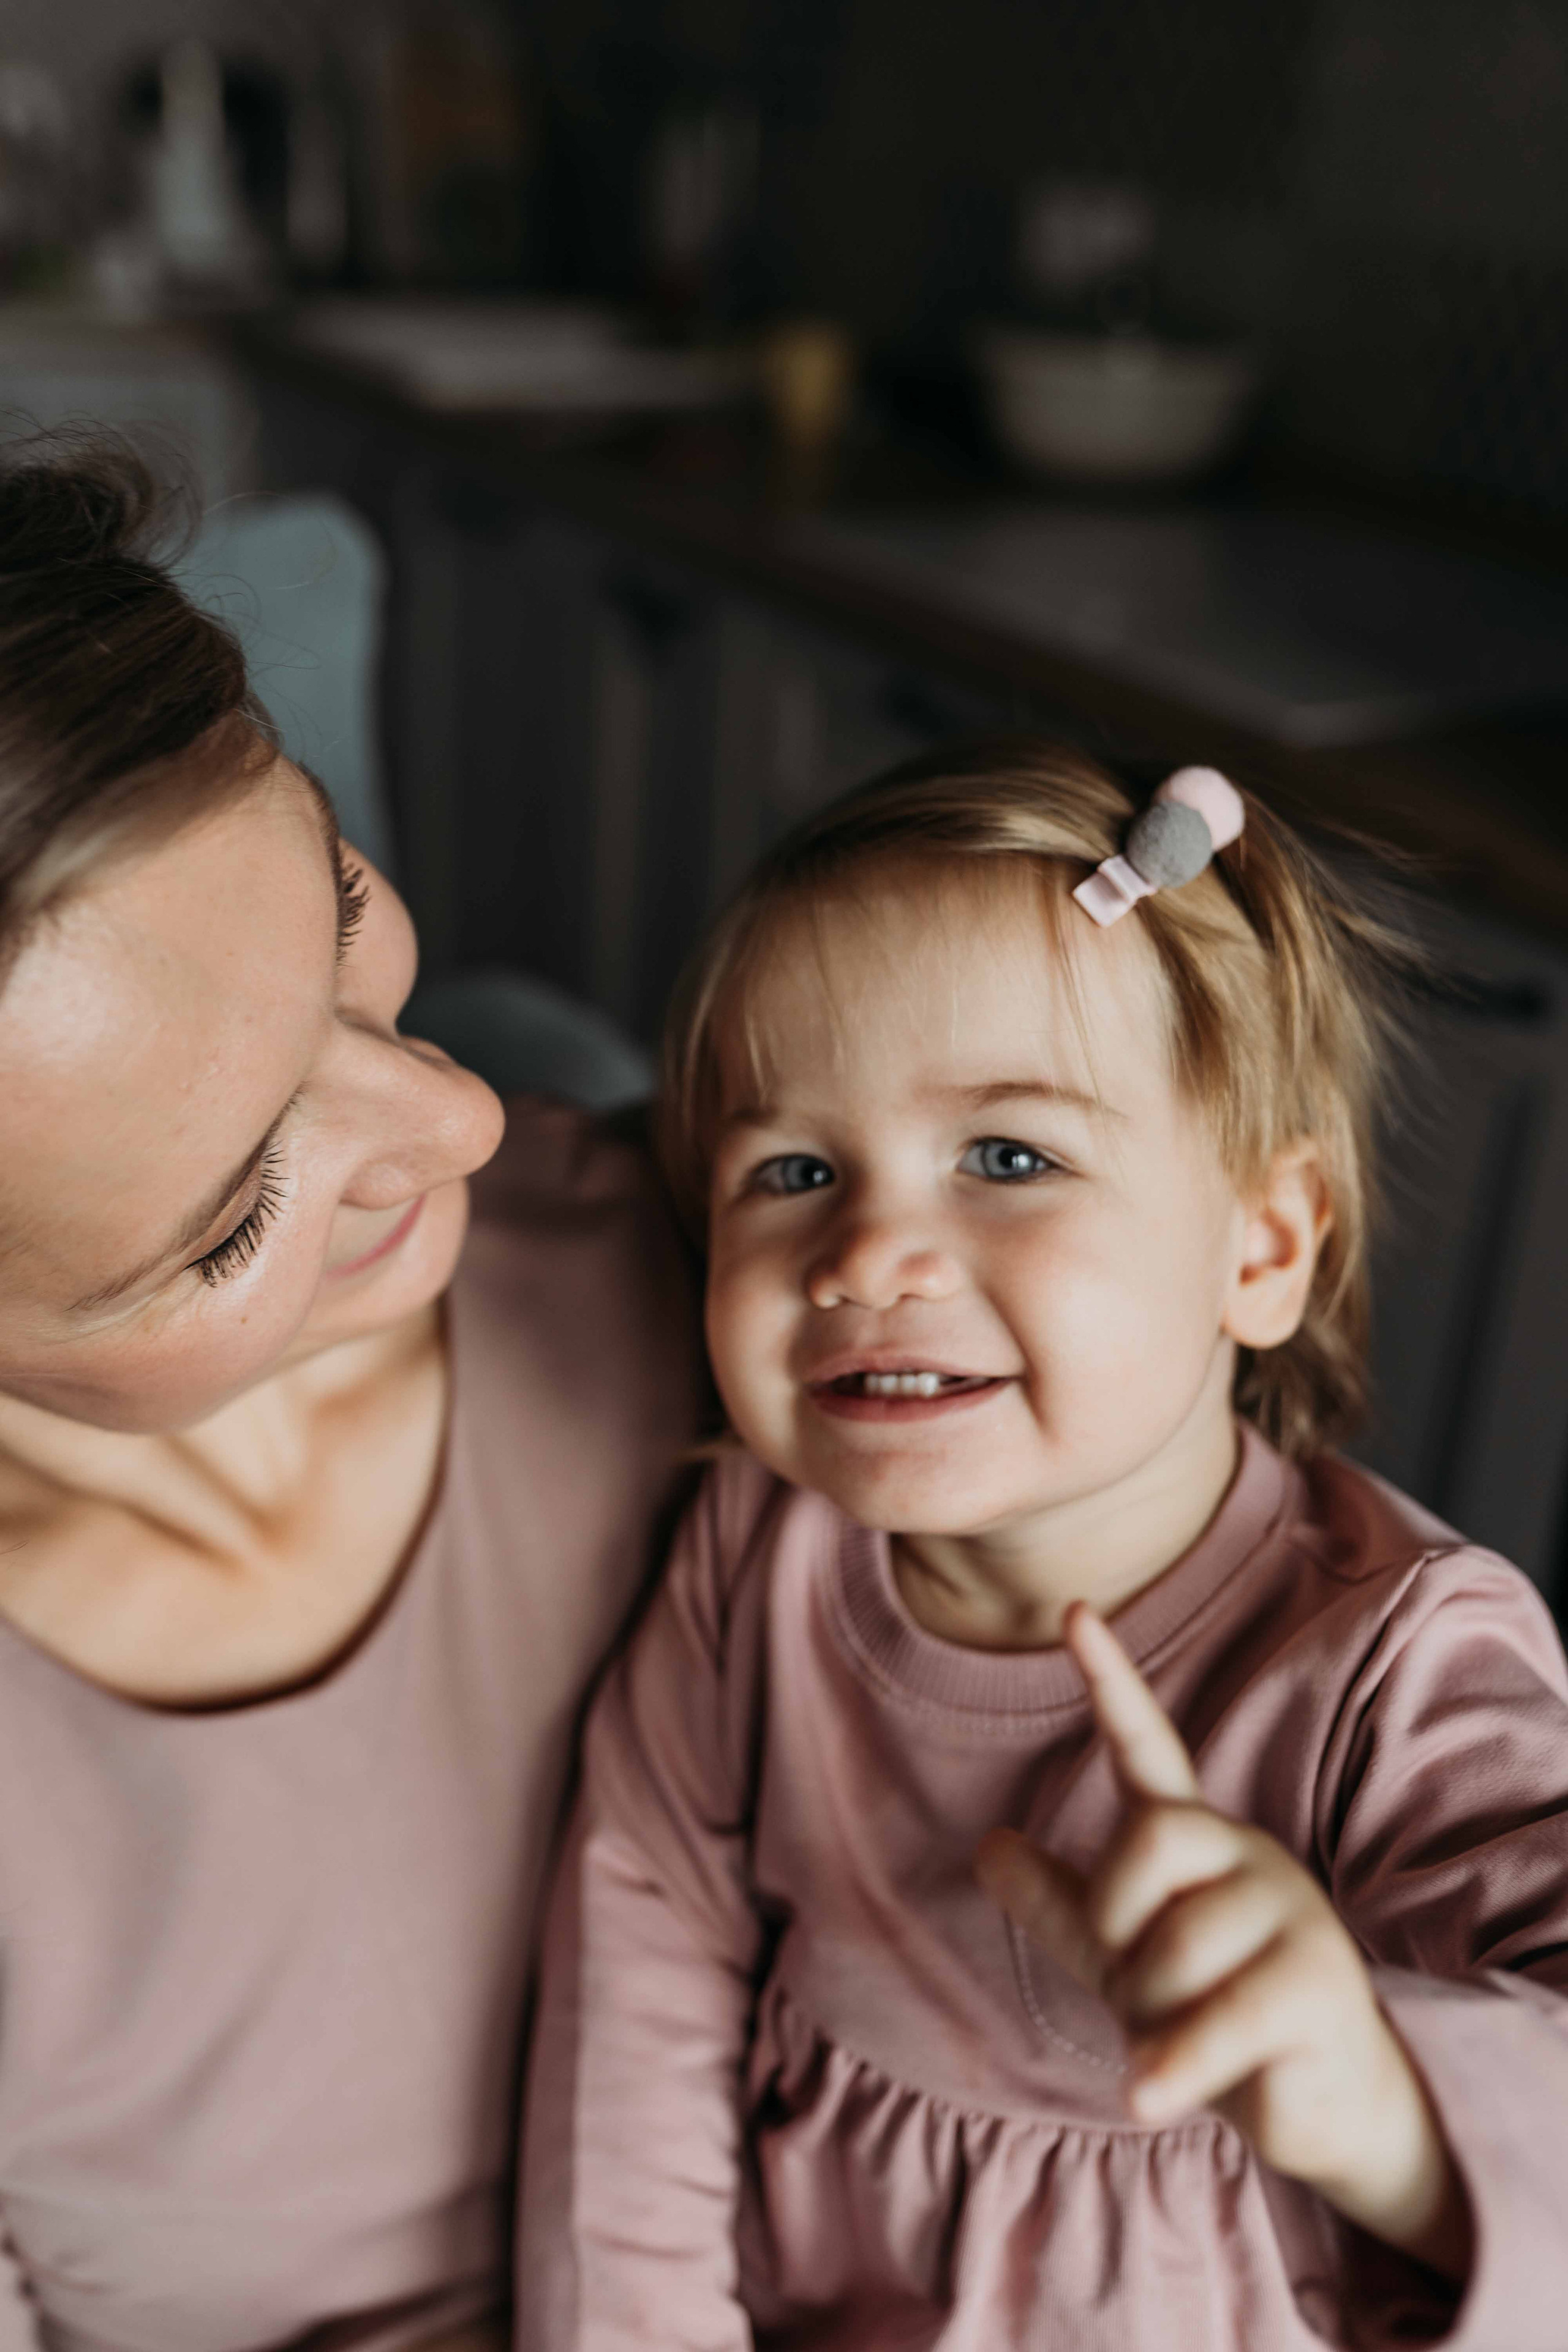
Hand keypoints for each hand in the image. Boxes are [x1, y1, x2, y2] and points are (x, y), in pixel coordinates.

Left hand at [976, 1604, 1469, 2276]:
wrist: (1323, 2105)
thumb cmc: (1216, 2016)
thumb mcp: (1126, 1958)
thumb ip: (1062, 1903)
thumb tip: (986, 1847)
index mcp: (1197, 1841)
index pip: (1148, 1746)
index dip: (1110, 1682)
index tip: (1073, 1609)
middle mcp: (1247, 1857)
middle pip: (1149, 1839)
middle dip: (1120, 1920)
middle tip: (1137, 1982)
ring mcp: (1291, 1915)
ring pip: (1176, 1945)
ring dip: (1155, 2017)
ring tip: (1184, 2045)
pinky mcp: (1319, 1986)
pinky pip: (1218, 2018)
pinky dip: (1172, 2067)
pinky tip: (1146, 2097)